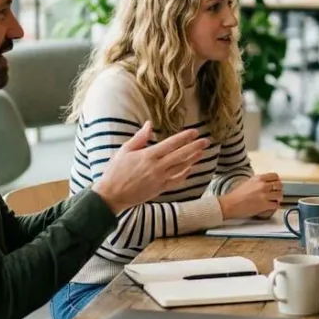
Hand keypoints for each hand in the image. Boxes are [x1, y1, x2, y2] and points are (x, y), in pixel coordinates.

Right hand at [93, 123, 207, 214]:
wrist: (111, 195)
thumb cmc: (115, 171)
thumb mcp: (125, 150)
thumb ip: (139, 138)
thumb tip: (149, 124)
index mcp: (149, 155)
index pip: (171, 144)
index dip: (185, 137)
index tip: (195, 132)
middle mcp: (157, 167)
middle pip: (181, 155)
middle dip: (195, 147)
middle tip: (206, 141)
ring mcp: (160, 179)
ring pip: (181, 168)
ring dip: (193, 160)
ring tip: (202, 153)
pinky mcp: (160, 189)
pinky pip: (176, 181)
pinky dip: (185, 174)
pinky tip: (190, 169)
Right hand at [219, 172, 282, 218]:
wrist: (231, 204)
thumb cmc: (236, 195)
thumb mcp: (248, 182)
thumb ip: (258, 182)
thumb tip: (266, 183)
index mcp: (258, 178)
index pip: (275, 176)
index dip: (277, 181)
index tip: (276, 185)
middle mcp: (262, 185)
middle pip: (279, 185)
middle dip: (279, 190)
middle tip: (276, 194)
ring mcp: (264, 195)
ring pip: (279, 195)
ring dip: (278, 199)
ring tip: (274, 201)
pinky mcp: (264, 205)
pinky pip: (276, 205)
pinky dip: (274, 206)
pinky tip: (270, 207)